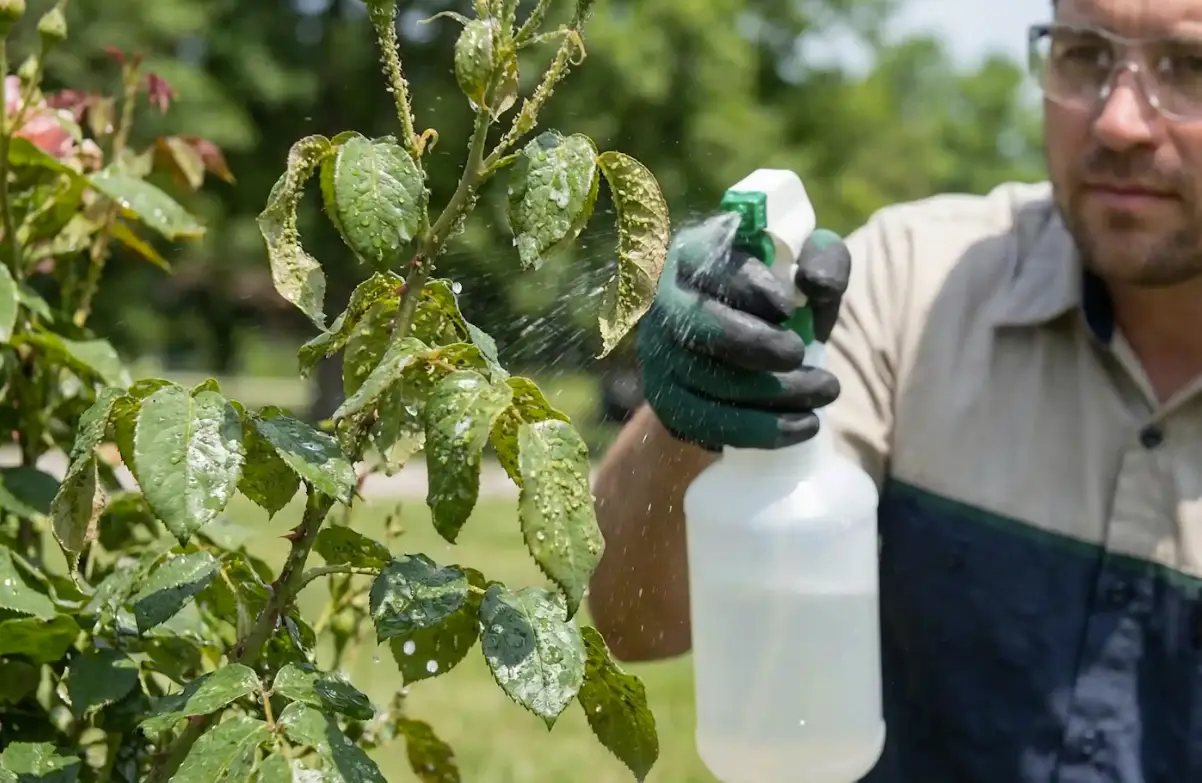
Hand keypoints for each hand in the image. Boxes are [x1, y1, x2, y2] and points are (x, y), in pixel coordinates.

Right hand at [636, 213, 850, 450]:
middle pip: (695, 324)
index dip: (748, 285)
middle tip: (799, 353)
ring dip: (774, 392)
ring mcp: (658, 354)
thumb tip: (815, 285)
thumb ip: (825, 261)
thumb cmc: (780, 297)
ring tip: (825, 391)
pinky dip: (761, 430)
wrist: (746, 351)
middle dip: (755, 344)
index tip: (789, 305)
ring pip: (706, 380)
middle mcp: (663, 301)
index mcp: (694, 254)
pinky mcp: (666, 399)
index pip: (707, 262)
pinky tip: (804, 426)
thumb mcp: (809, 267)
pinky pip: (707, 424)